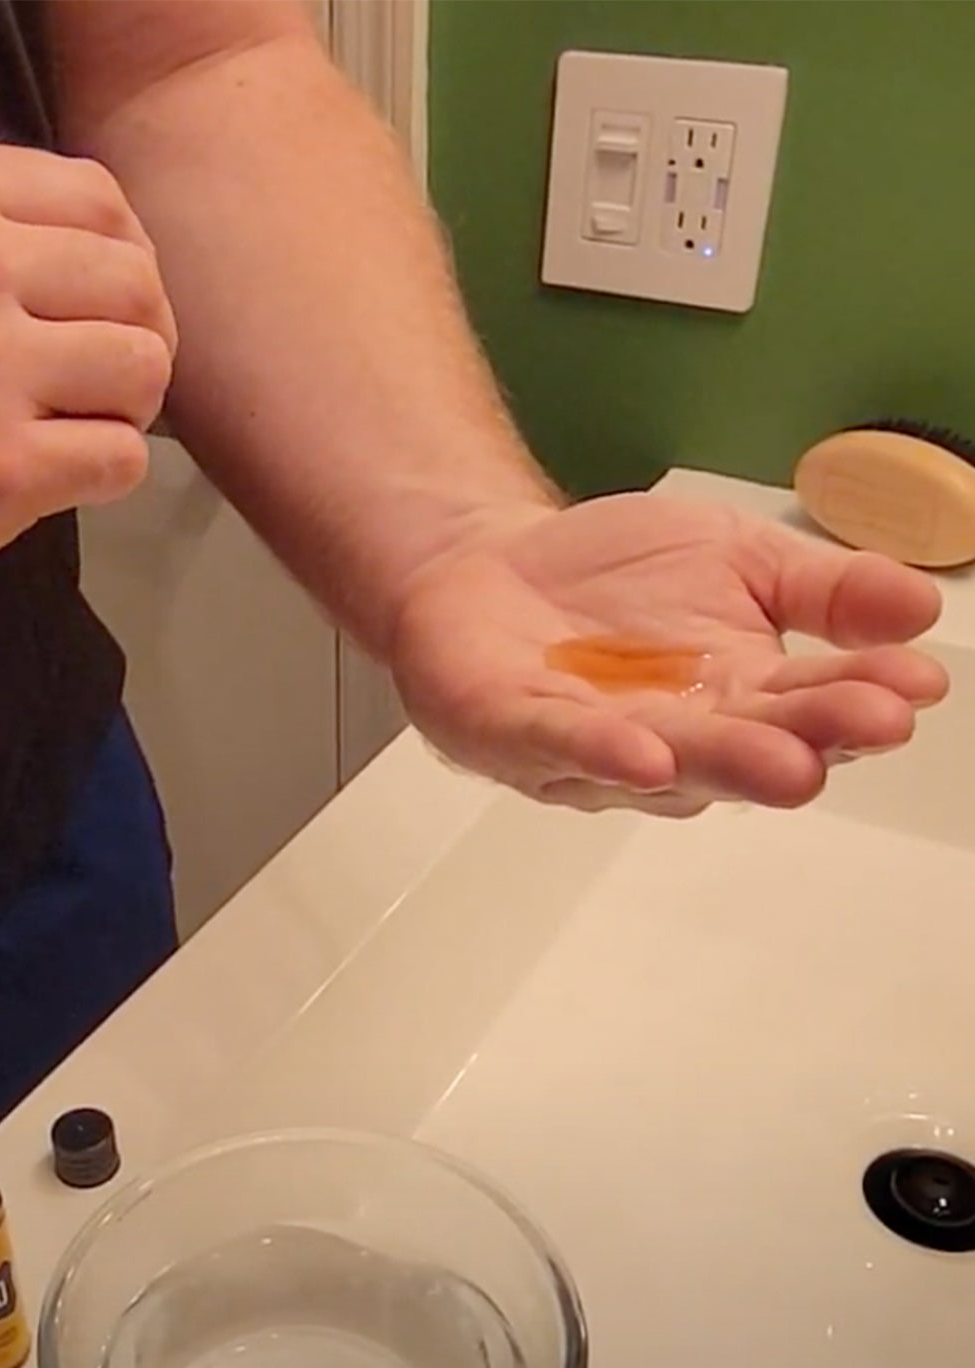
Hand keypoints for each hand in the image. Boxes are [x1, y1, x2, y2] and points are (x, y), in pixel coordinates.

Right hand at [0, 135, 176, 614]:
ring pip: (144, 368)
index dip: (128, 261)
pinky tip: (57, 475)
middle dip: (139, 338)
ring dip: (127, 407)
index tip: (103, 309)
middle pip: (137, 285)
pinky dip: (107, 471)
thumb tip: (114, 254)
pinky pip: (123, 457)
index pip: (101, 198)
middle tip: (99, 382)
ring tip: (76, 426)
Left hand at [388, 491, 948, 814]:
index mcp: (739, 698)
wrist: (487, 563)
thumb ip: (822, 590)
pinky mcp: (513, 732)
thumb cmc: (615, 578)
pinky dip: (601, 752)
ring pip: (666, 762)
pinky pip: (560, 746)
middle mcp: (677, 738)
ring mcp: (594, 746)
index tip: (918, 682)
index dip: (862, 696)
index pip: (809, 706)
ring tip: (790, 765)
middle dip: (809, 739)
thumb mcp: (739, 559)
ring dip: (725, 762)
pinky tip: (647, 754)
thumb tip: (922, 605)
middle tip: (875, 724)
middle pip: (748, 747)